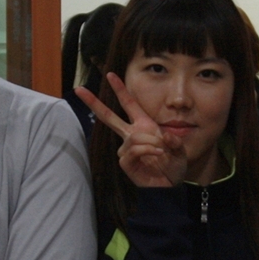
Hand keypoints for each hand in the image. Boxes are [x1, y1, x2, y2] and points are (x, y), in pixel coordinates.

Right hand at [75, 73, 185, 187]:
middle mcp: (131, 135)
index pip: (128, 104)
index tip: (110, 75)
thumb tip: (162, 136)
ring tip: (161, 150)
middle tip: (79, 90)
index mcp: (143, 125)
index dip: (120, 89)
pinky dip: (147, 150)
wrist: (171, 184)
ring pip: (132, 138)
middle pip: (108, 117)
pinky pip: (133, 150)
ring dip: (149, 142)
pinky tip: (157, 154)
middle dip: (94, 103)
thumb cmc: (173, 165)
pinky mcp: (126, 163)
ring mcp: (127, 149)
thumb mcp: (179, 149)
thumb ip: (173, 141)